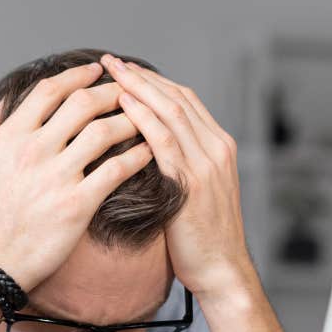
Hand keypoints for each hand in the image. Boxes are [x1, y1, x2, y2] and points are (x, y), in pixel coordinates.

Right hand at [0, 63, 152, 290]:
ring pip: (104, 132)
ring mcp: (56, 177)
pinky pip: (116, 170)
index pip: (49, 91)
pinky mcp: (77, 204)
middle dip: (111, 92)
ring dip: (130, 120)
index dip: (77, 76)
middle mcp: (33, 151)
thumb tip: (0, 104)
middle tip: (129, 91)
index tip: (95, 71)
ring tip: (145, 119)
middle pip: (83, 104)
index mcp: (9, 137)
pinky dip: (137, 157)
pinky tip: (147, 153)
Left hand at [101, 54, 253, 299]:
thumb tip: (144, 151)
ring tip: (110, 74)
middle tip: (110, 61)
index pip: (184, 100)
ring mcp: (207, 164)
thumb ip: (178, 166)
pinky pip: (164, 142)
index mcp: (219, 147)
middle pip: (177, 97)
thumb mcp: (194, 192)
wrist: (221, 270)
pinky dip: (143, 119)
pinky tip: (122, 105)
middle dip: (141, 76)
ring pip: (171, 112)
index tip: (124, 70)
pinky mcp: (192, 184)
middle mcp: (217, 149)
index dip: (153, 81)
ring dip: (138, 88)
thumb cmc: (201, 239)